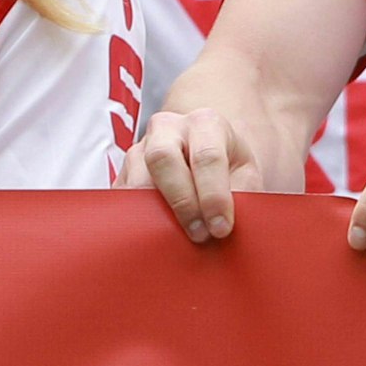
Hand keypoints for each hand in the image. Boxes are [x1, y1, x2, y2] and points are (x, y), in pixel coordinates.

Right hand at [117, 108, 263, 241]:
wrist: (206, 159)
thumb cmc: (229, 170)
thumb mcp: (245, 176)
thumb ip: (240, 197)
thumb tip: (224, 231)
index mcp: (205, 123)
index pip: (207, 156)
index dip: (214, 196)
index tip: (221, 229)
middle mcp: (168, 129)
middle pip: (162, 158)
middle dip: (181, 201)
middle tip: (199, 235)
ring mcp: (139, 149)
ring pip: (135, 180)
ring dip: (155, 216)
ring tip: (175, 242)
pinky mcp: (121, 174)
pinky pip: (120, 199)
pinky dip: (133, 222)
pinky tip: (151, 240)